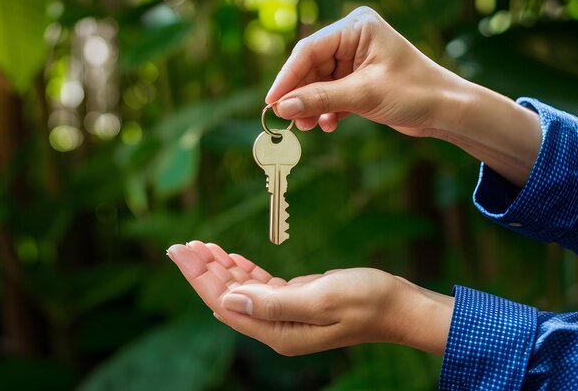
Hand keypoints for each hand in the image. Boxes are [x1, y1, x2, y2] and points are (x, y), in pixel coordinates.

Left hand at [167, 241, 452, 355]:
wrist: (398, 305)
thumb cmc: (366, 300)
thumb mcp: (320, 298)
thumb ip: (272, 303)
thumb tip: (225, 300)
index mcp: (278, 331)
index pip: (225, 302)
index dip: (199, 277)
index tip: (180, 252)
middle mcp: (277, 327)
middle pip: (228, 296)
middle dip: (203, 270)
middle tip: (181, 245)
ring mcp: (286, 316)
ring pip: (242, 290)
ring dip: (221, 268)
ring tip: (199, 246)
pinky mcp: (296, 301)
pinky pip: (261, 286)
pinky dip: (244, 270)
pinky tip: (231, 257)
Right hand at [268, 5, 540, 186]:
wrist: (446, 111)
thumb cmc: (415, 92)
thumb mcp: (363, 95)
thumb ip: (320, 99)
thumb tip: (282, 107)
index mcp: (356, 28)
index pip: (309, 50)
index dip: (288, 77)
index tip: (272, 101)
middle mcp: (353, 39)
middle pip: (311, 67)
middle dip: (300, 96)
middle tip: (288, 120)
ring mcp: (356, 60)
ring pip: (319, 83)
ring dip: (312, 106)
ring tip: (307, 127)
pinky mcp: (359, 80)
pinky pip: (332, 93)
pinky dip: (327, 110)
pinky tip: (329, 125)